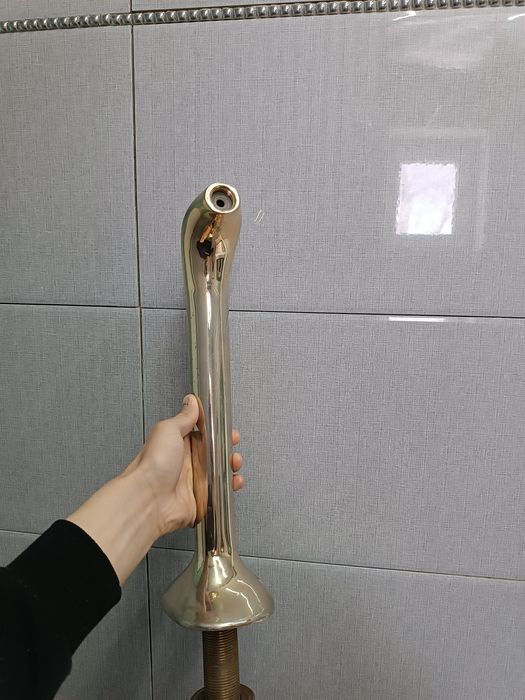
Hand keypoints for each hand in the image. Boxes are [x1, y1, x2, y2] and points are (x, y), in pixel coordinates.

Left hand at [123, 394, 243, 535]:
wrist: (149, 499)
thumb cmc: (153, 465)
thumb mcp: (169, 430)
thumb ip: (184, 417)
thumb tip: (191, 401)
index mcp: (178, 444)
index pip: (203, 434)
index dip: (217, 431)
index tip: (227, 430)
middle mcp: (186, 462)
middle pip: (214, 453)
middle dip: (227, 448)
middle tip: (232, 446)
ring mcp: (194, 481)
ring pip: (220, 471)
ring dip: (231, 466)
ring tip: (234, 463)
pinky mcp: (200, 498)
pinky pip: (220, 491)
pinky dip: (230, 486)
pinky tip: (233, 481)